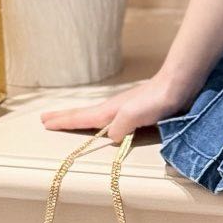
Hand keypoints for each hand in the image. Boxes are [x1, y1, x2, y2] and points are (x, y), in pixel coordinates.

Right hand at [40, 74, 193, 143]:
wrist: (178, 85)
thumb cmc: (155, 100)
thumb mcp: (131, 116)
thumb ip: (117, 128)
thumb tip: (109, 137)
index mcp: (109, 111)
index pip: (80, 118)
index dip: (62, 122)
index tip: (44, 122)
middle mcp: (114, 110)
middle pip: (83, 115)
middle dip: (64, 117)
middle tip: (45, 118)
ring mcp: (125, 110)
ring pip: (96, 116)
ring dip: (79, 119)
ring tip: (68, 121)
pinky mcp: (139, 113)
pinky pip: (112, 120)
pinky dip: (99, 122)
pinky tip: (105, 125)